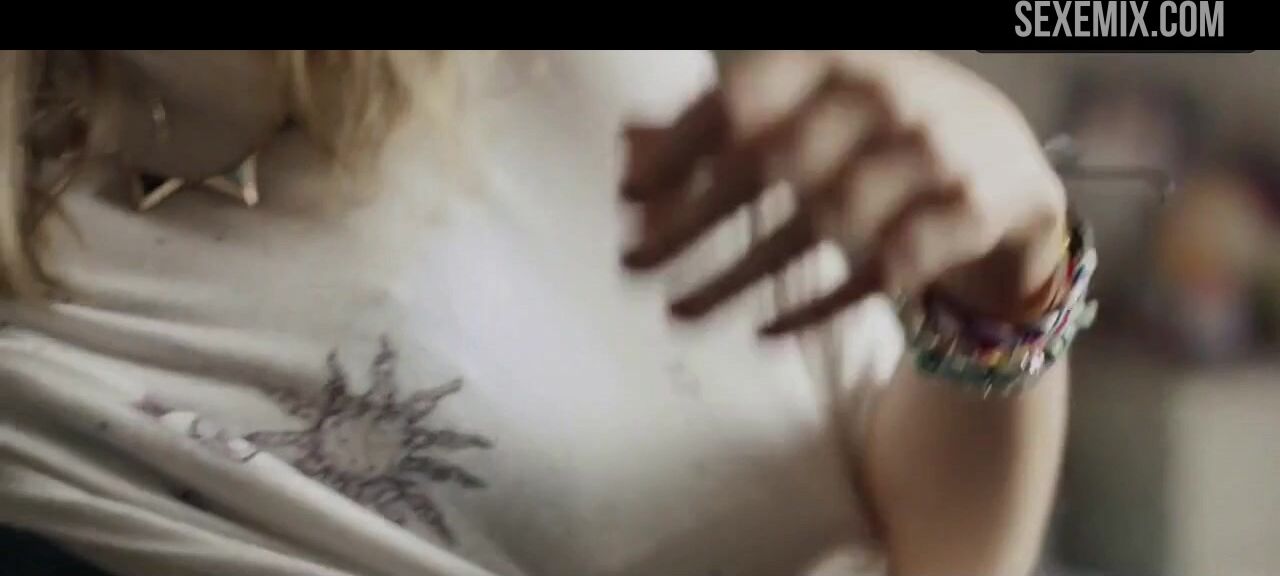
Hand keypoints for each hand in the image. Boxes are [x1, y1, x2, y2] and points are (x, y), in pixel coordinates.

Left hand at [620, 51, 1067, 335]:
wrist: (1007, 163)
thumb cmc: (881, 133)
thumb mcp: (815, 107)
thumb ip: (728, 121)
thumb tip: (628, 145)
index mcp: (837, 60)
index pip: (743, 98)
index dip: (678, 147)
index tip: (625, 195)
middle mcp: (883, 96)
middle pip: (768, 166)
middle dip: (690, 223)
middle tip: (633, 267)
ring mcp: (929, 154)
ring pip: (816, 227)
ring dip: (737, 278)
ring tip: (679, 313)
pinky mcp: (964, 216)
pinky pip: (879, 272)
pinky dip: (816, 306)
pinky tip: (762, 333)